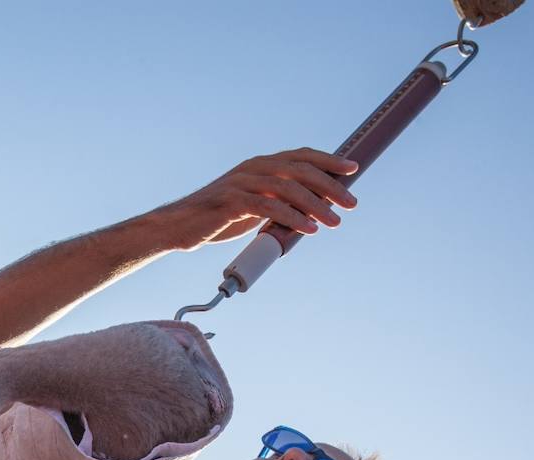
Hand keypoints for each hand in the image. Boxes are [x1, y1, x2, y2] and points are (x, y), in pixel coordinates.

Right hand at [149, 147, 359, 250]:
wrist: (180, 227)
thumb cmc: (218, 219)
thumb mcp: (254, 207)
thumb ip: (278, 203)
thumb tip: (311, 211)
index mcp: (260, 164)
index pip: (301, 156)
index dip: (328, 161)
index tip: (353, 169)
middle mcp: (254, 167)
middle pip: (301, 170)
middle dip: (331, 185)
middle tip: (351, 203)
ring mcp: (243, 182)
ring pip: (289, 188)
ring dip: (316, 205)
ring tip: (335, 222)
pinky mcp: (232, 201)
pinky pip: (269, 207)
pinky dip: (292, 217)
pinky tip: (308, 229)